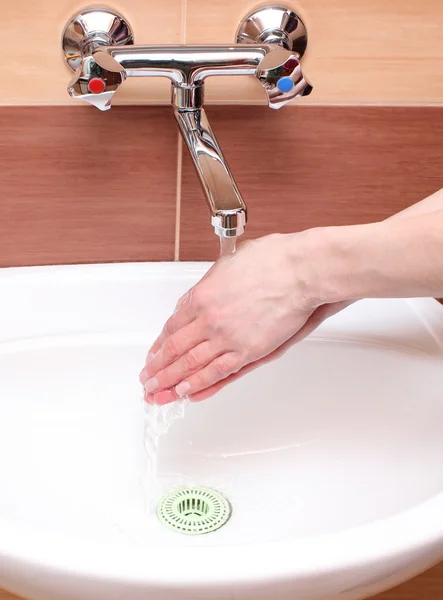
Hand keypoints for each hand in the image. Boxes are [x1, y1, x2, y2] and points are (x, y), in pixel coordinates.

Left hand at [139, 233, 349, 403]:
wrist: (300, 271)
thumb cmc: (271, 261)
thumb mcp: (226, 263)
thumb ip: (206, 286)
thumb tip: (192, 300)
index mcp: (200, 297)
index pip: (171, 328)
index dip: (159, 346)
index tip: (152, 356)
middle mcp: (208, 320)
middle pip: (174, 351)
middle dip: (157, 369)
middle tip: (147, 381)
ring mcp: (227, 338)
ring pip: (191, 366)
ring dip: (171, 382)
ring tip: (158, 394)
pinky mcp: (248, 351)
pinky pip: (218, 373)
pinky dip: (200, 385)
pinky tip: (187, 393)